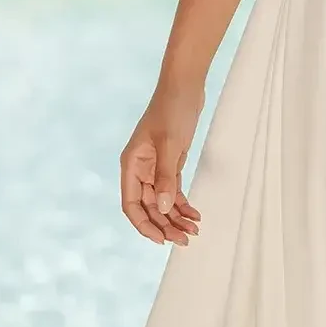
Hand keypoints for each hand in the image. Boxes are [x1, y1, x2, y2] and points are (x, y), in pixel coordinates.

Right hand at [120, 82, 204, 244]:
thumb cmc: (172, 110)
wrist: (185, 86)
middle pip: (148, 207)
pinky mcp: (170, 163)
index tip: (161, 240)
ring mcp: (154, 167)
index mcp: (131, 165)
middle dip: (165, 225)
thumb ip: (166, 177)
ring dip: (176, 218)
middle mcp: (139, 169)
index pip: (131, 204)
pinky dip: (183, 204)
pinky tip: (195, 215)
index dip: (144, 225)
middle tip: (185, 239)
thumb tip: (163, 208)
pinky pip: (173, 191)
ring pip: (162, 202)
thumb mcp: (170, 144)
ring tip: (194, 231)